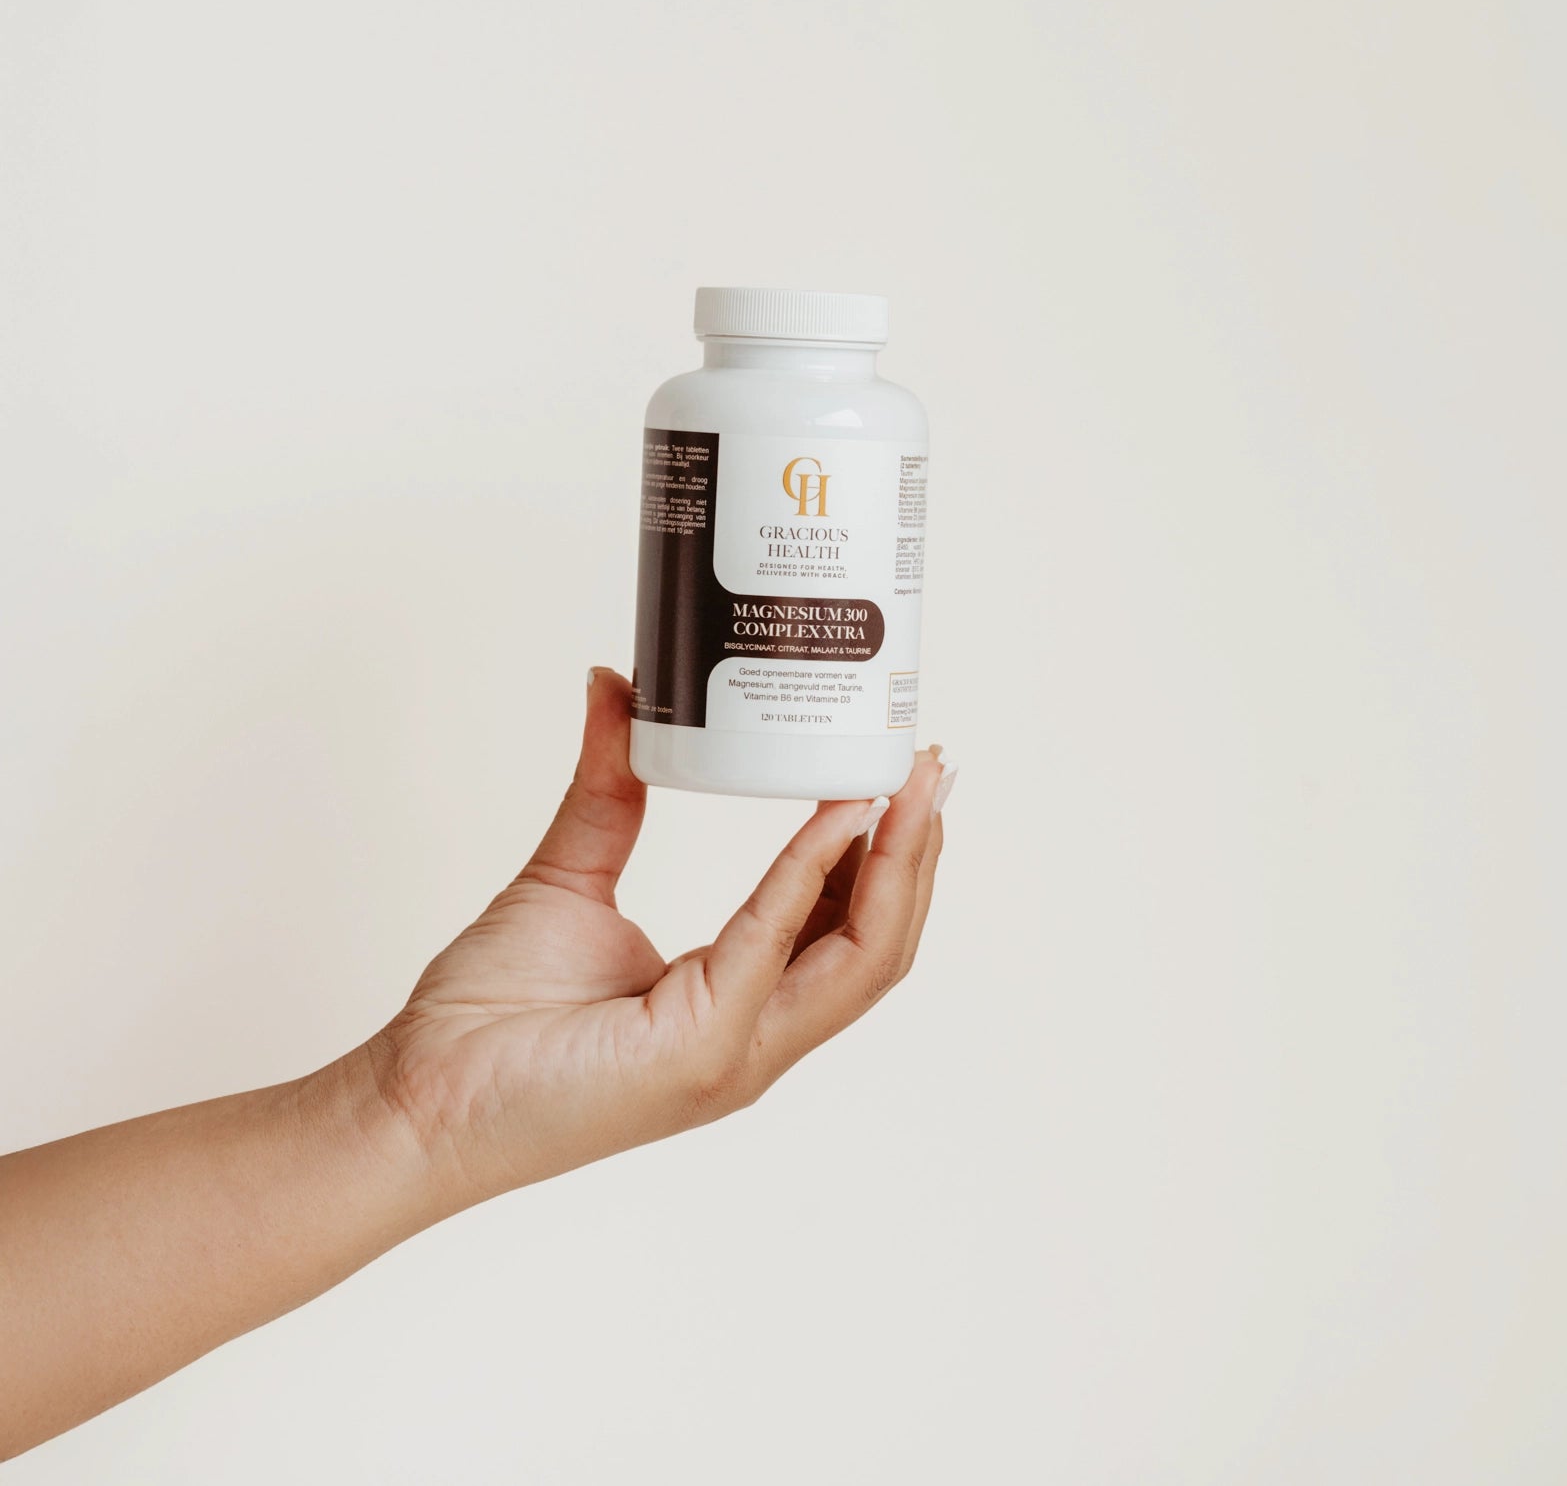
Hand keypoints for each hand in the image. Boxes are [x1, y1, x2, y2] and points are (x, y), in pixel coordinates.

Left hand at [365, 669, 948, 1208]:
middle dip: (919, 850)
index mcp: (736, 1004)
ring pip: (863, 955)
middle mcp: (754, 1036)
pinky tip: (836, 812)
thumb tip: (615, 688)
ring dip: (900, 861)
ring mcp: (737, 1052)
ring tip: (914, 780)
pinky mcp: (701, 1051)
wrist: (413, 1101)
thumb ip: (608, 791)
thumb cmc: (484, 1022)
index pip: (846, 930)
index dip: (888, 854)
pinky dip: (813, 872)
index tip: (906, 772)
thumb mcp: (567, 880)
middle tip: (932, 763)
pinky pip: (775, 944)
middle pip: (880, 943)